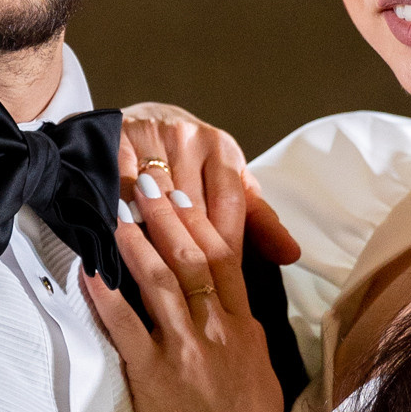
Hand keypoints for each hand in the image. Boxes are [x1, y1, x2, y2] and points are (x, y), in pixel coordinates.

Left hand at [85, 187, 289, 411]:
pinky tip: (88, 272)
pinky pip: (126, 327)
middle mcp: (218, 331)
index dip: (202, 221)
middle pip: (193, 258)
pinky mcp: (155, 376)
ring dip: (136, 243)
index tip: (182, 195)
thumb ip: (243, 336)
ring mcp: (186, 351)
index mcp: (244, 329)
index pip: (226, 260)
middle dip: (166, 217)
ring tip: (116, 214)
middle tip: (143, 185)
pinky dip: (106, 297)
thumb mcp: (260, 375)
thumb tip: (229, 310)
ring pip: (161, 282)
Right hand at [119, 104, 300, 269]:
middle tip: (189, 293)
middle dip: (190, 252)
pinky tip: (124, 242)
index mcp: (222, 149)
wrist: (143, 118)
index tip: (220, 282)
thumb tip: (292, 254)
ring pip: (155, 201)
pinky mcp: (119, 141)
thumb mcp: (227, 184)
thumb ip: (257, 220)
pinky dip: (122, 217)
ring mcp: (152, 136)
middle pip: (191, 208)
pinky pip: (121, 188)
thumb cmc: (190, 159)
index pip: (228, 205)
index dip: (224, 247)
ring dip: (153, 238)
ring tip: (156, 278)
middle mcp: (190, 137)